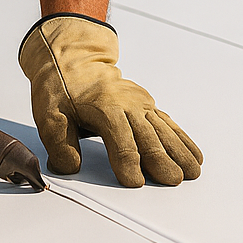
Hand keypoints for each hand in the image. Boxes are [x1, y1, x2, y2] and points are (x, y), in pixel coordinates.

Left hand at [19, 14, 201, 186]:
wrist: (74, 60)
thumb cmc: (61, 88)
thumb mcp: (49, 113)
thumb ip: (58, 142)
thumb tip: (70, 166)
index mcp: (105, 107)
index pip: (120, 140)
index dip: (128, 163)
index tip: (134, 182)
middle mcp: (128, 105)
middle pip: (148, 137)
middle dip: (161, 161)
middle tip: (172, 180)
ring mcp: (141, 104)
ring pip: (164, 131)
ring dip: (179, 151)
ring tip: (192, 172)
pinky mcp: (147, 106)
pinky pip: (168, 124)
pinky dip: (182, 139)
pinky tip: (193, 154)